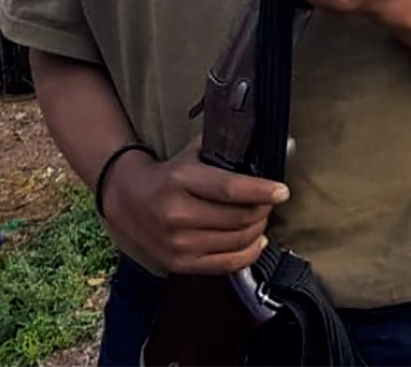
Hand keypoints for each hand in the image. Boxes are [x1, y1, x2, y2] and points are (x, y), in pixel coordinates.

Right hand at [100, 139, 284, 275]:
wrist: (127, 201)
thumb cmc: (169, 174)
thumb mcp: (193, 153)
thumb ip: (229, 149)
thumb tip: (282, 145)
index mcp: (180, 180)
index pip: (230, 189)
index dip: (261, 191)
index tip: (282, 191)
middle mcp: (177, 214)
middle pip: (238, 218)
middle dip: (263, 210)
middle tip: (269, 202)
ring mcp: (178, 243)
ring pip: (237, 241)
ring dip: (259, 230)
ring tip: (260, 218)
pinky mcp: (180, 263)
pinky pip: (228, 264)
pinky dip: (249, 252)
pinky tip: (256, 240)